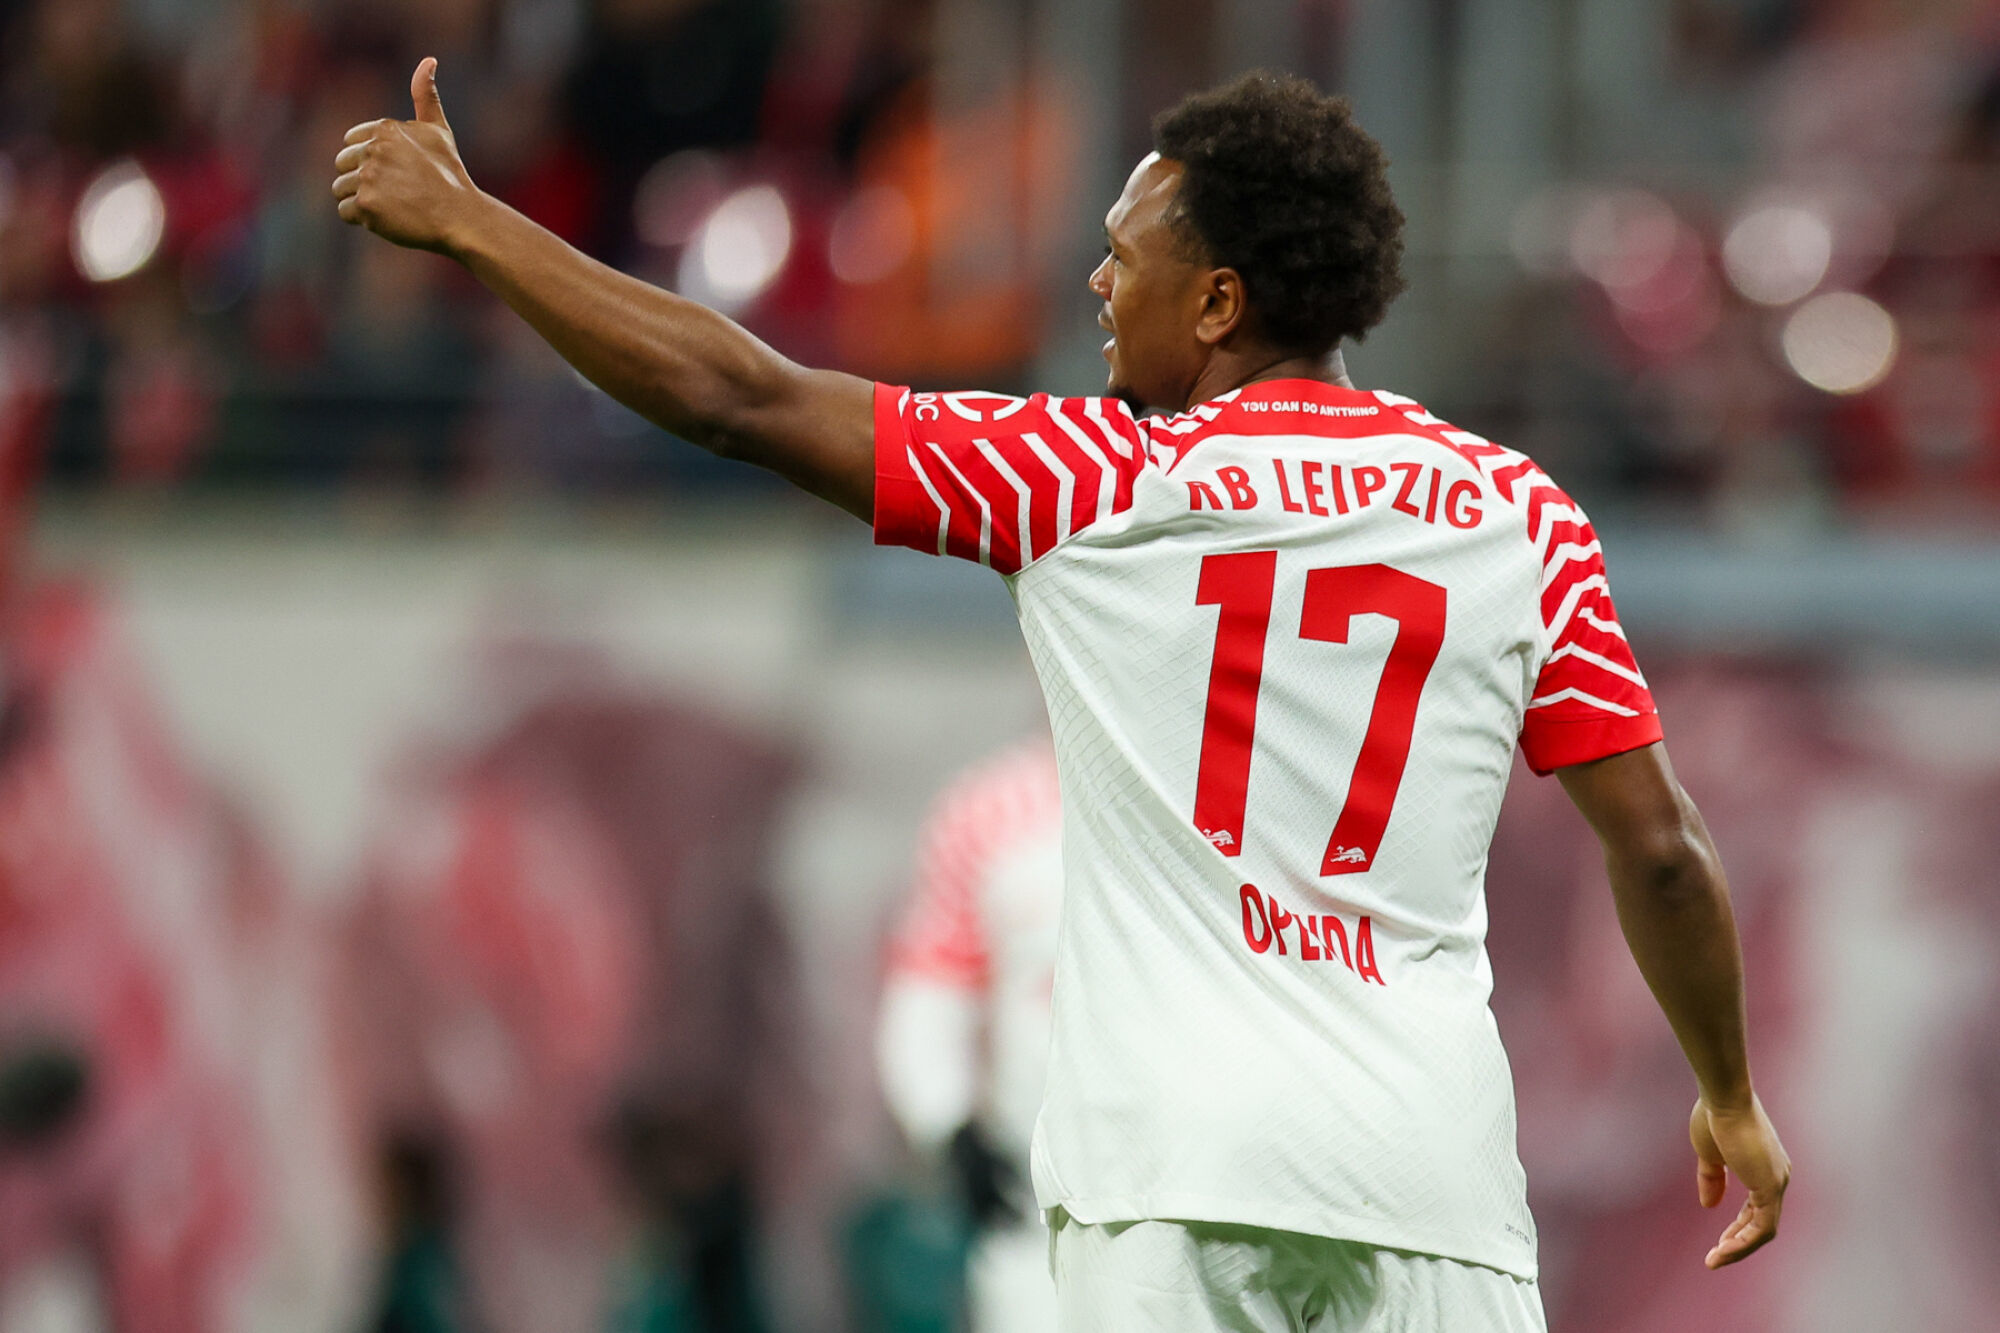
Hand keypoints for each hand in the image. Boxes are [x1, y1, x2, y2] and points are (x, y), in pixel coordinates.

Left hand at [332, 58, 483, 253]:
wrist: (461, 217)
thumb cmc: (450, 175)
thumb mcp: (439, 130)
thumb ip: (425, 96)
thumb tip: (429, 60)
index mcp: (385, 129)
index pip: (351, 142)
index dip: (370, 160)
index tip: (395, 173)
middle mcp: (373, 149)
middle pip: (342, 165)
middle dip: (362, 180)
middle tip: (395, 192)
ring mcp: (368, 177)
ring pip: (341, 189)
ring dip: (361, 200)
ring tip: (392, 206)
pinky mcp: (366, 205)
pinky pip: (345, 212)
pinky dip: (363, 219)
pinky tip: (389, 218)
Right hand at [1689, 1092, 1789, 1268]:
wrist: (1723, 1098)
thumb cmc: (1714, 1117)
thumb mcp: (1709, 1155)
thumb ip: (1712, 1180)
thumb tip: (1709, 1205)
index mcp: (1764, 1168)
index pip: (1755, 1209)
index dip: (1736, 1228)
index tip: (1718, 1242)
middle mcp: (1776, 1176)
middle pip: (1761, 1222)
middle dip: (1737, 1242)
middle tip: (1715, 1257)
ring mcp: (1777, 1182)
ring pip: (1763, 1230)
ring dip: (1739, 1248)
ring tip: (1715, 1260)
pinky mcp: (1770, 1186)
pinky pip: (1762, 1227)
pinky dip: (1743, 1242)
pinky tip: (1722, 1249)